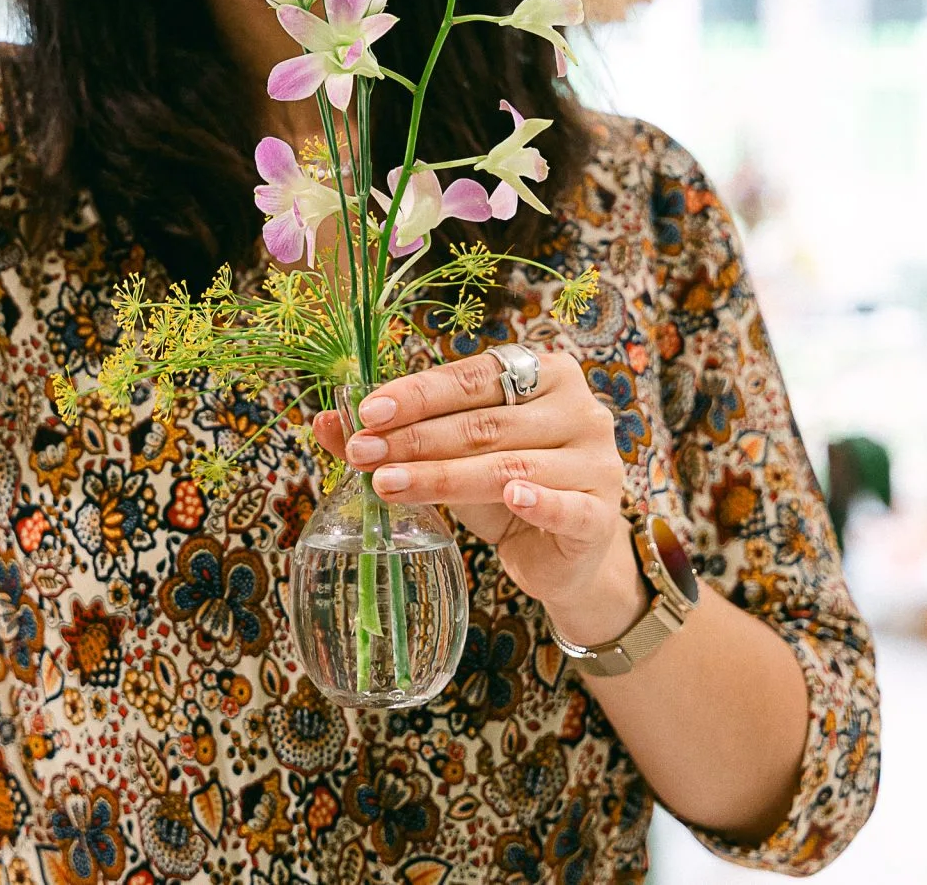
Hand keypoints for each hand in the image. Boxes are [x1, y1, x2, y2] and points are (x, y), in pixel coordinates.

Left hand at [315, 349, 647, 646]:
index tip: (367, 412)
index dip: (418, 394)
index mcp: (546, 374)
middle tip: (361, 452)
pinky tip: (510, 499)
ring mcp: (596, 462)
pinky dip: (538, 500)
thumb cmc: (503, 488)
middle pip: (485, 422)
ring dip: (442, 475)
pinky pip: (566, 505)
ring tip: (387, 484)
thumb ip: (397, 434)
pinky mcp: (601, 514)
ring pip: (509, 465)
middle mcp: (579, 409)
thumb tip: (325, 420)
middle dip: (415, 438)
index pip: (474, 377)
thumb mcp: (451, 455)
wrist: (562, 553)